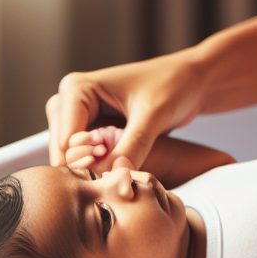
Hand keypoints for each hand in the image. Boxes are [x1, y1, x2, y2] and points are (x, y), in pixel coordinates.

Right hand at [46, 51, 204, 171]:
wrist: (192, 80)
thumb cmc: (174, 85)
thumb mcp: (154, 114)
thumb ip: (133, 146)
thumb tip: (115, 177)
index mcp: (76, 89)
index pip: (66, 141)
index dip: (88, 162)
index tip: (117, 168)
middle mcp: (70, 103)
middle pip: (65, 153)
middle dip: (91, 168)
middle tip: (123, 173)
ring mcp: (80, 119)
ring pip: (76, 160)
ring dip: (98, 170)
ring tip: (127, 168)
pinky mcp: (93, 131)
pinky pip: (90, 159)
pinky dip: (105, 168)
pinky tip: (127, 168)